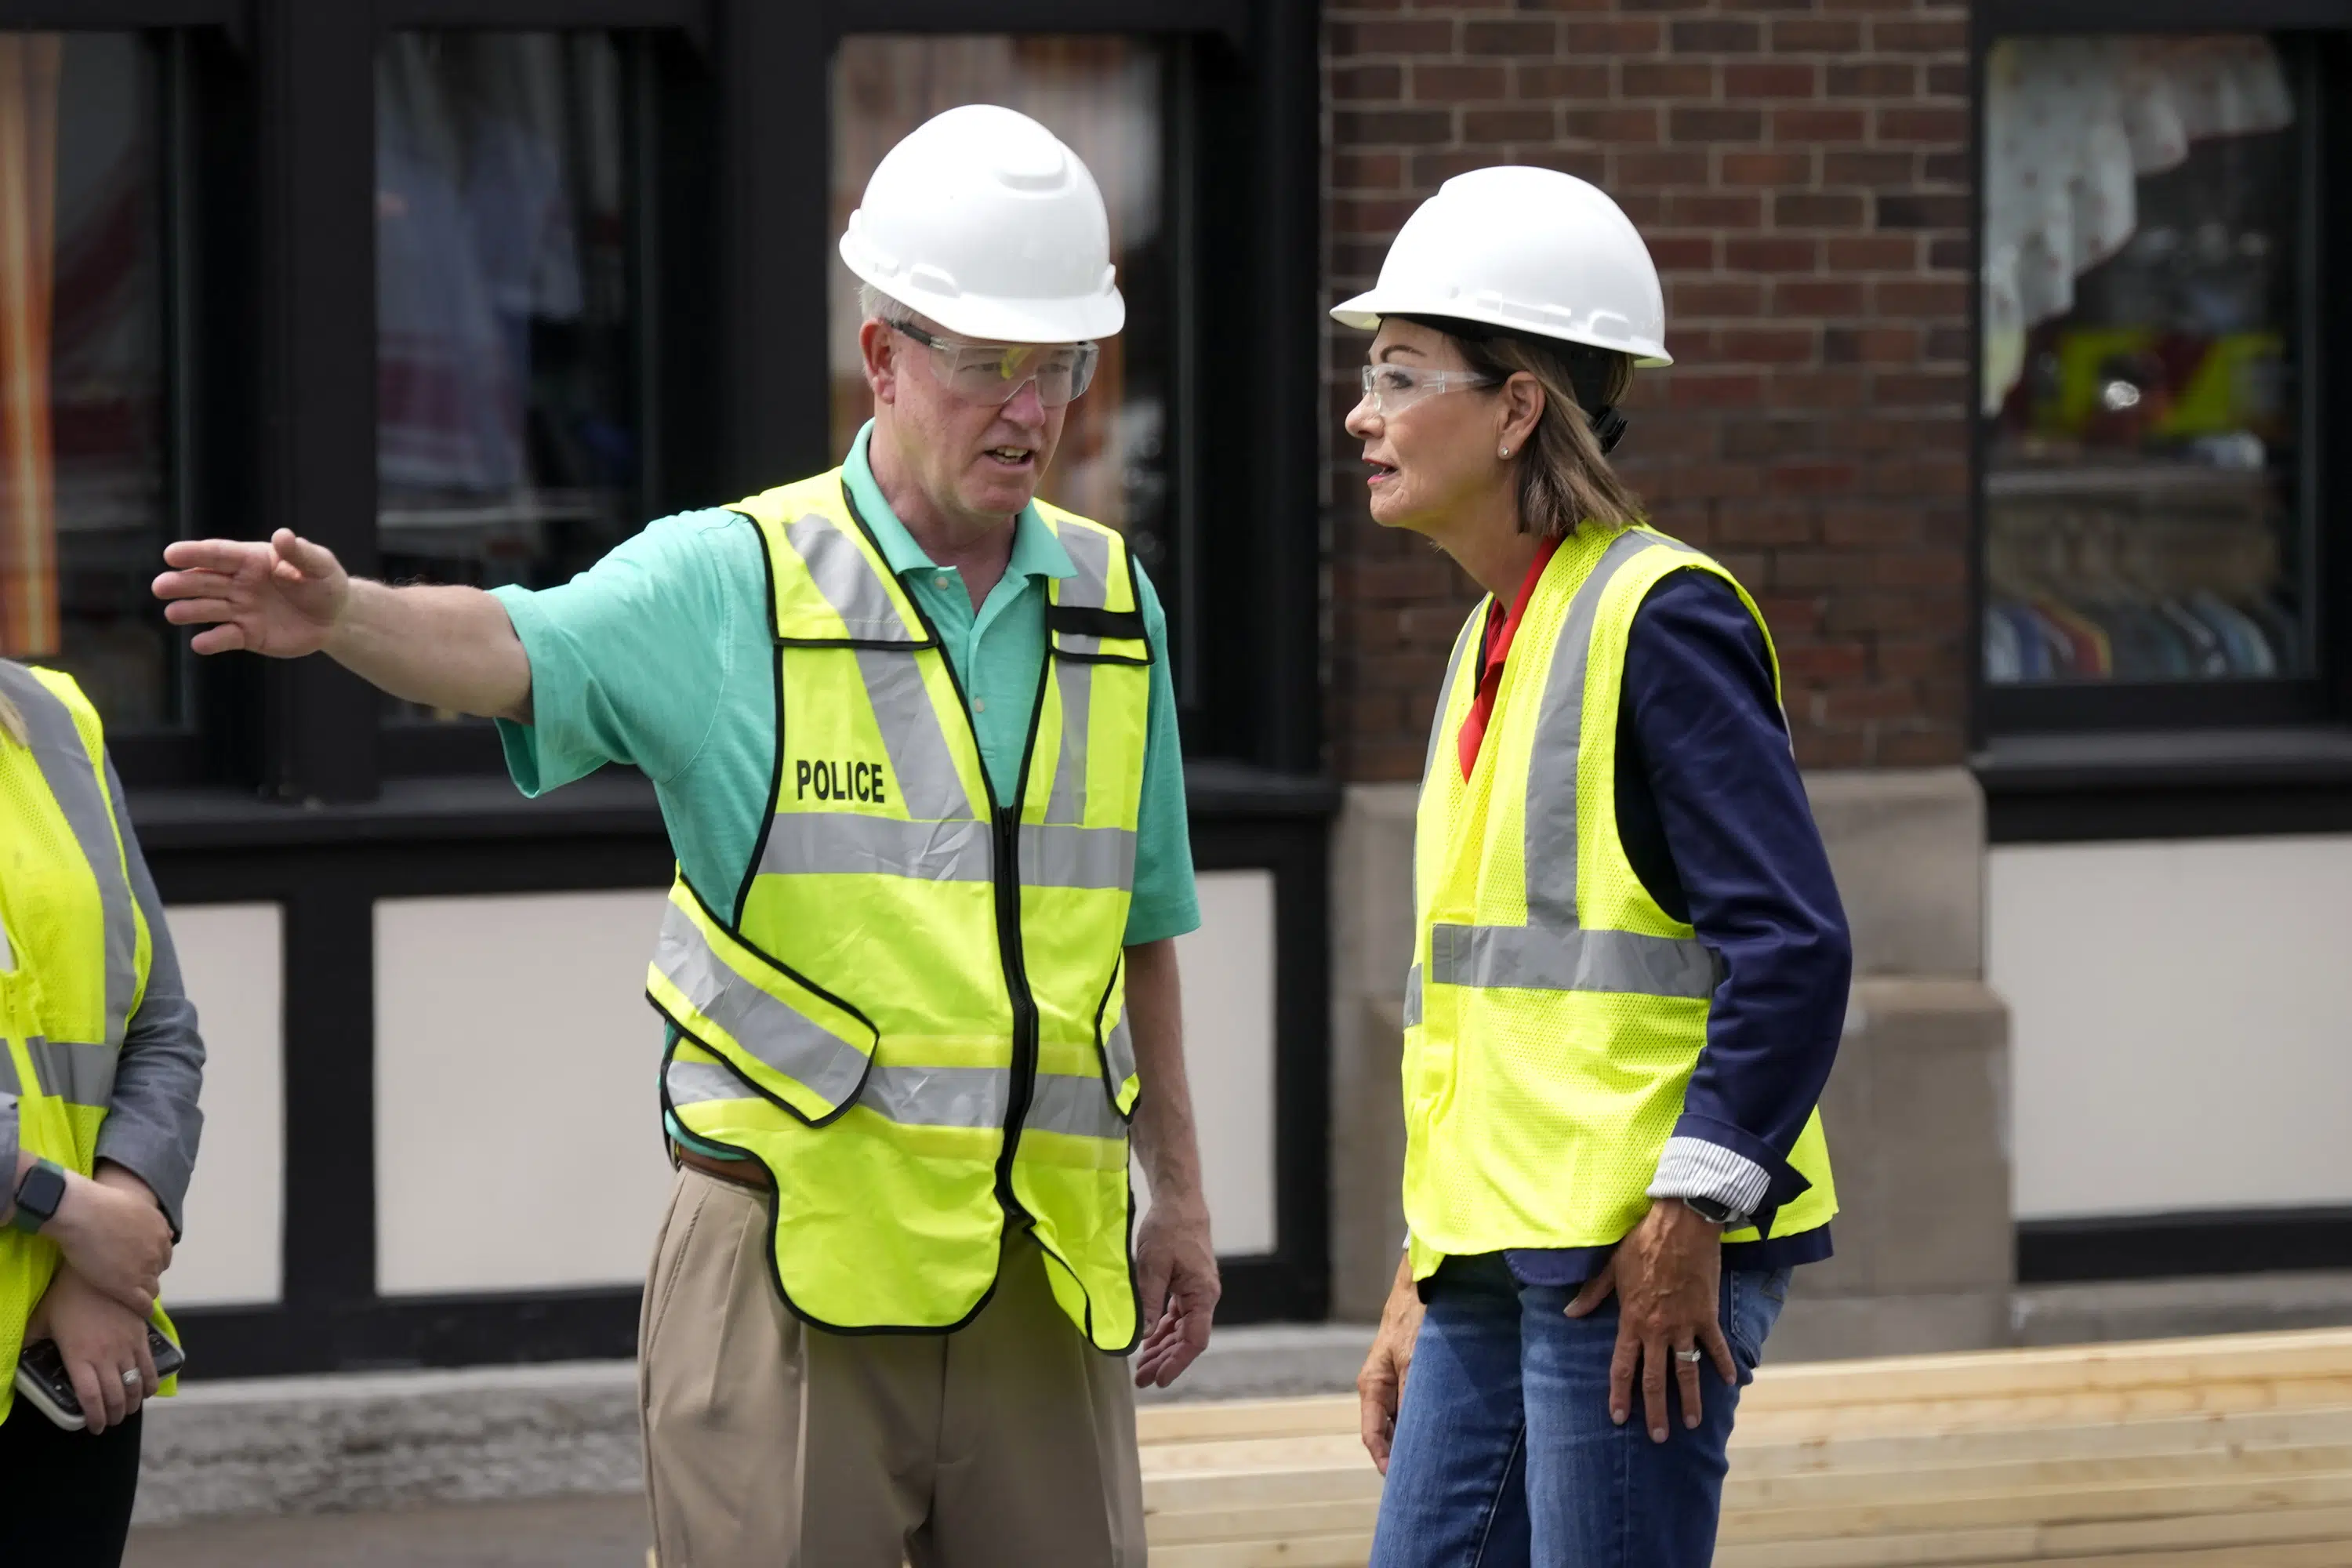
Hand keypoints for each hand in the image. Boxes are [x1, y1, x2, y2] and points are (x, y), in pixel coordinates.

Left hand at [26, 1268, 156, 1434]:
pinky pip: (151, 1366)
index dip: (95, 1418)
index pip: (92, 1398)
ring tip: (128, 1409)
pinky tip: (148, 1390)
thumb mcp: (41, 1321)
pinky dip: (151, 1383)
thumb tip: (17, 1355)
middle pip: (116, 1397)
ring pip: (136, 1385)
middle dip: (115, 1415)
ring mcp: (126, 1347)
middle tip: (112, 1421)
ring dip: (134, 1403)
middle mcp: (106, 1357)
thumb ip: (31, 1341)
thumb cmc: (67, 1296)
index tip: (94, 1427)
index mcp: (80, 1358)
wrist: (98, 1272)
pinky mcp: (141, 1336)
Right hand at [44, 1172, 170, 1317]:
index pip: (163, 1253)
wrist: (83, 1214)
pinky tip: (141, 1314)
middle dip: (146, 1273)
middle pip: (157, 1269)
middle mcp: (157, 1251)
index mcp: (160, 1231)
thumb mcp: (135, 1204)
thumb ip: (148, 1218)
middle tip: (129, 1277)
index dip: (150, 1259)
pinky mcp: (127, 1287)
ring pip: (152, 1288)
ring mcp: (144, 1270)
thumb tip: (157, 1225)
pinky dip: (143, 1309)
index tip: (138, 1263)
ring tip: (132, 1297)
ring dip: (143, 1292)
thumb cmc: (101, 1203)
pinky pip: (142, 1304)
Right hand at [155, 530, 349, 656]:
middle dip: (182, 583)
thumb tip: (282, 535)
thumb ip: (299, 553)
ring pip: (209, 608)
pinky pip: (226, 637)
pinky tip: (199, 643)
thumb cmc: (326, 583)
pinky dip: (212, 641)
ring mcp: (240, 609)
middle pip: (205, 581)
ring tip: (172, 613)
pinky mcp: (247, 635)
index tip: (170, 554)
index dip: (195, 553)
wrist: (336, 617)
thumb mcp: (319, 565)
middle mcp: (239, 583)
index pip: (219, 554)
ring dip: (190, 611)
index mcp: (251, 560)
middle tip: (161, 586)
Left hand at [1131, 1191, 1217, 1387]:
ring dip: (1162, 1349)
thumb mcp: (1153, 1266)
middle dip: (1165, 1361)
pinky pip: (1176, 1316)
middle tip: (1142, 1380)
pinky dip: (1162, 1331)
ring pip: (1181, 1330)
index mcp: (1202, 1294)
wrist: (1179, 1204)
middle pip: (1187, 1339)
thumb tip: (1145, 1335)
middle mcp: (1204, 1297)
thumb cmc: (1168, 1230)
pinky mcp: (1186, 1286)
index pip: (1195, 1339)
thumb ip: (1150, 1302)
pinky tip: (1148, 1343)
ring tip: (1141, 1368)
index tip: (1160, 1379)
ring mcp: (1196, 1292)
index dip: (1177, 1362)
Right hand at [1357, 1254, 1423, 1475]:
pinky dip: (1425, 1419)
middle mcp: (1381, 1387)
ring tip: (1436, 1459)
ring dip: (1415, 1437)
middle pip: (1387, 1431)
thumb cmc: (1414, 1318)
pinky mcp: (1412, 1373)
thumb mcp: (1414, 1359)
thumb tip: (1416, 1432)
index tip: (1400, 1480)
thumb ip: (1412, 1395)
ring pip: (1402, 1420)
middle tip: (1423, 1477)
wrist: (1423, 1285)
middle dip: (1401, 1454)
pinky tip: (1444, 1430)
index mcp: (1372, 1386)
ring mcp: (1396, 1380)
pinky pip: (1415, 1405)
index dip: (1384, 1460)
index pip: (1372, 1435)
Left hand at [1566, 1200, 1735, 1443]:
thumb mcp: (1611, 1268)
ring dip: (1690, 1400)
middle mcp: (1657, 1330)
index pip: (1622, 1367)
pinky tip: (1731, 1382)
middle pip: (1654, 1379)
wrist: (1680, 1227)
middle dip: (1655, 1410)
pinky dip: (1723, 1364)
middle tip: (1658, 1437)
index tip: (1619, 1417)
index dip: (1620, 1395)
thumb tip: (1570, 1313)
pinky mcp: (1706, 1316)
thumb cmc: (1642, 1244)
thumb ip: (1592, 1294)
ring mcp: (1684, 1325)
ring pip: (1686, 1371)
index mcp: (1631, 1321)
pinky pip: (1716, 1346)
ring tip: (1692, 1423)